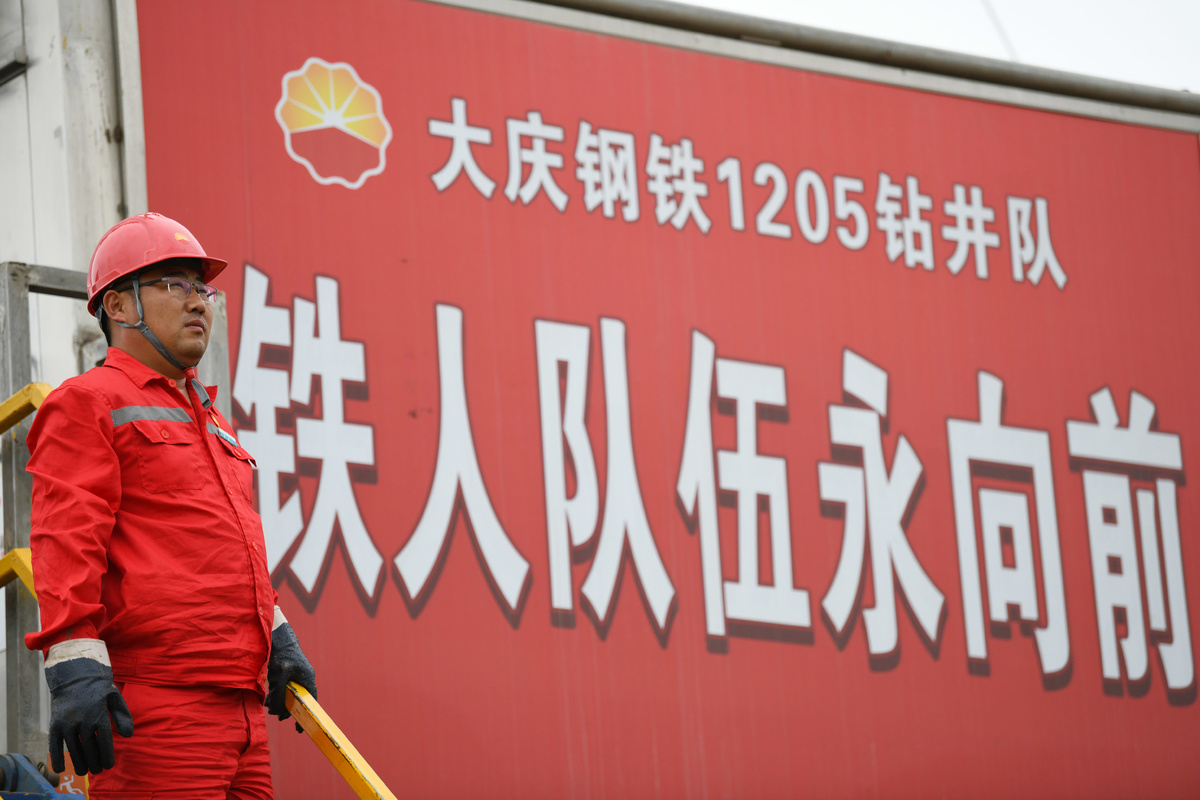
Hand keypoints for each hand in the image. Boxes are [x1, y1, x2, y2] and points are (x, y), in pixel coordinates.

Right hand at [45, 656, 133, 774]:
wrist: (76, 676)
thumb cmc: (99, 689)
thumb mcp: (115, 698)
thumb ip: (123, 716)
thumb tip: (128, 736)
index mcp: (99, 714)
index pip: (105, 741)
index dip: (107, 755)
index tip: (109, 765)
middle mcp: (83, 720)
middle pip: (90, 747)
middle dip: (94, 762)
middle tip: (97, 770)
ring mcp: (68, 722)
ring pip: (74, 748)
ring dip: (79, 762)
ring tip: (84, 771)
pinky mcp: (55, 724)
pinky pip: (55, 744)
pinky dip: (57, 757)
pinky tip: (61, 769)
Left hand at [265, 622, 316, 731]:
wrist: (278, 637)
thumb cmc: (282, 655)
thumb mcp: (279, 676)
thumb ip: (278, 694)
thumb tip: (276, 711)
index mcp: (307, 679)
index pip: (310, 702)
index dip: (306, 716)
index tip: (300, 729)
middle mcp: (304, 678)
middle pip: (298, 700)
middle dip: (288, 709)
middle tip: (278, 716)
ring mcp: (296, 675)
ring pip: (290, 694)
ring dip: (280, 702)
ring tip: (271, 707)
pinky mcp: (288, 672)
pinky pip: (285, 687)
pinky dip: (277, 694)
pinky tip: (269, 698)